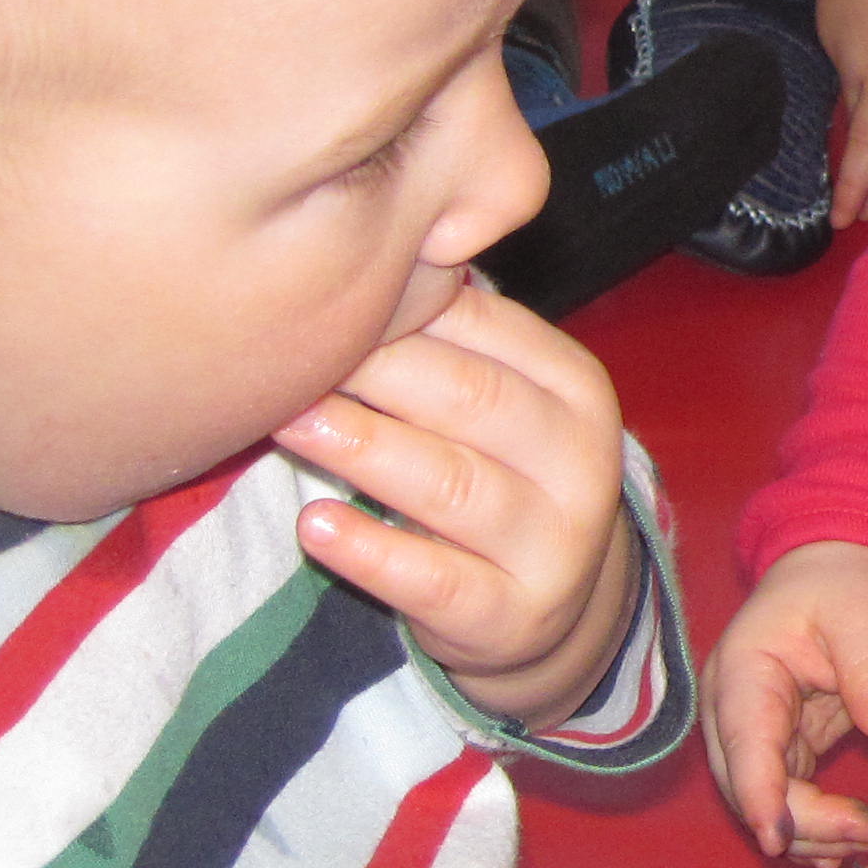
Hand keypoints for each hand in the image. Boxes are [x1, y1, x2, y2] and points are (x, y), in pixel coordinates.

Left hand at [280, 283, 638, 729]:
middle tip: (287, 352)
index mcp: (576, 388)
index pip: (486, 329)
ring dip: (363, 449)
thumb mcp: (501, 402)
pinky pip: (437, 581)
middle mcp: (580, 462)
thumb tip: (361, 252)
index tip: (316, 290)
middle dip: (375, 370)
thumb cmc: (500, 474)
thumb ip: (451, 340)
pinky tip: (315, 526)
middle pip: (470, 399)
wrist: (556, 606)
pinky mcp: (512, 615)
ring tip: (289, 424)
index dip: (400, 308)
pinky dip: (373, 552)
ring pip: (452, 484)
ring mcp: (555, 543)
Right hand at [704, 541, 867, 867]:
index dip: (759, 795)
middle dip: (802, 823)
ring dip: (811, 833)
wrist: (840, 574)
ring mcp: (753, 734)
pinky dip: (813, 827)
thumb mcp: (867, 615)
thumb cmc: (845, 586)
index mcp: (742, 672)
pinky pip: (788, 797)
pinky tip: (840, 853)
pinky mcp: (782, 748)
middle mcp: (734, 710)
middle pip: (749, 785)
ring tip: (867, 843)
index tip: (778, 840)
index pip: (744, 743)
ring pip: (768, 802)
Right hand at [818, 0, 867, 224]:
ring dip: (864, 119)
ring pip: (852, 89)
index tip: (841, 223)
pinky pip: (846, 56)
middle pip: (856, 126)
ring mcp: (835, 35)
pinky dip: (862, 74)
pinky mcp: (828, 13)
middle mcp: (851, 59)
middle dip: (859, 168)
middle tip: (860, 209)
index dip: (858, 184)